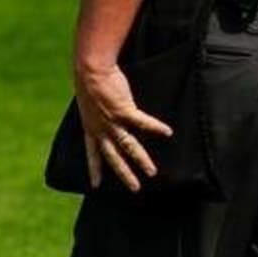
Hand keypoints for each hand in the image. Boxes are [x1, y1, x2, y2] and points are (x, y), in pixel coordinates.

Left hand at [73, 61, 173, 191]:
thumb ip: (97, 114)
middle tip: (134, 188)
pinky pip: (142, 122)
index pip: (91, 154)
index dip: (94, 169)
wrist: (90, 69)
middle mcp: (101, 128)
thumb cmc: (90, 80)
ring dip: (141, 160)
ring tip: (152, 172)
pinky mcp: (123, 110)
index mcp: (90, 127)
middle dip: (124, 173)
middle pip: (113, 156)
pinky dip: (155, 127)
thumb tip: (104, 114)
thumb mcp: (89, 103)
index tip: (95, 186)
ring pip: (128, 146)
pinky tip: (167, 132)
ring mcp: (112, 121)